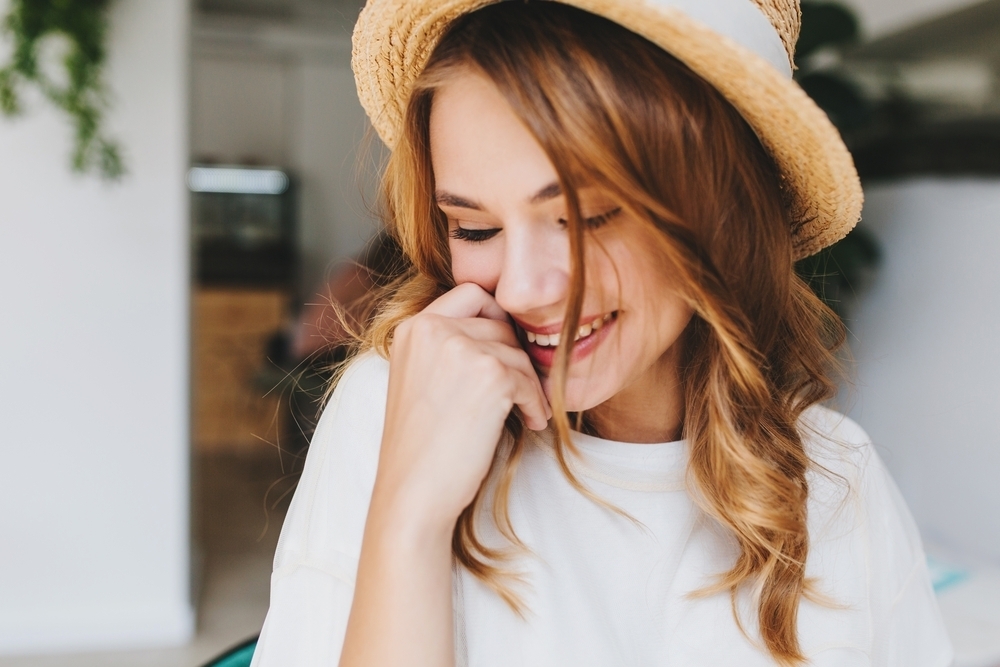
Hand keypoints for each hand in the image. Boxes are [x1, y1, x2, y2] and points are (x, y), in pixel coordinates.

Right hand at [375, 282, 551, 528]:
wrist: (413, 493)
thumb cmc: (420, 446)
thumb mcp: (419, 379)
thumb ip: (446, 347)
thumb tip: (505, 329)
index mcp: (412, 327)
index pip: (471, 293)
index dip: (495, 318)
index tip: (502, 352)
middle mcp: (432, 329)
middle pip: (500, 323)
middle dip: (513, 357)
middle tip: (516, 390)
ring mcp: (461, 349)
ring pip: (518, 352)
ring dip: (527, 383)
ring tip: (522, 411)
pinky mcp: (491, 375)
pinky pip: (530, 379)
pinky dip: (535, 403)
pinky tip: (527, 423)